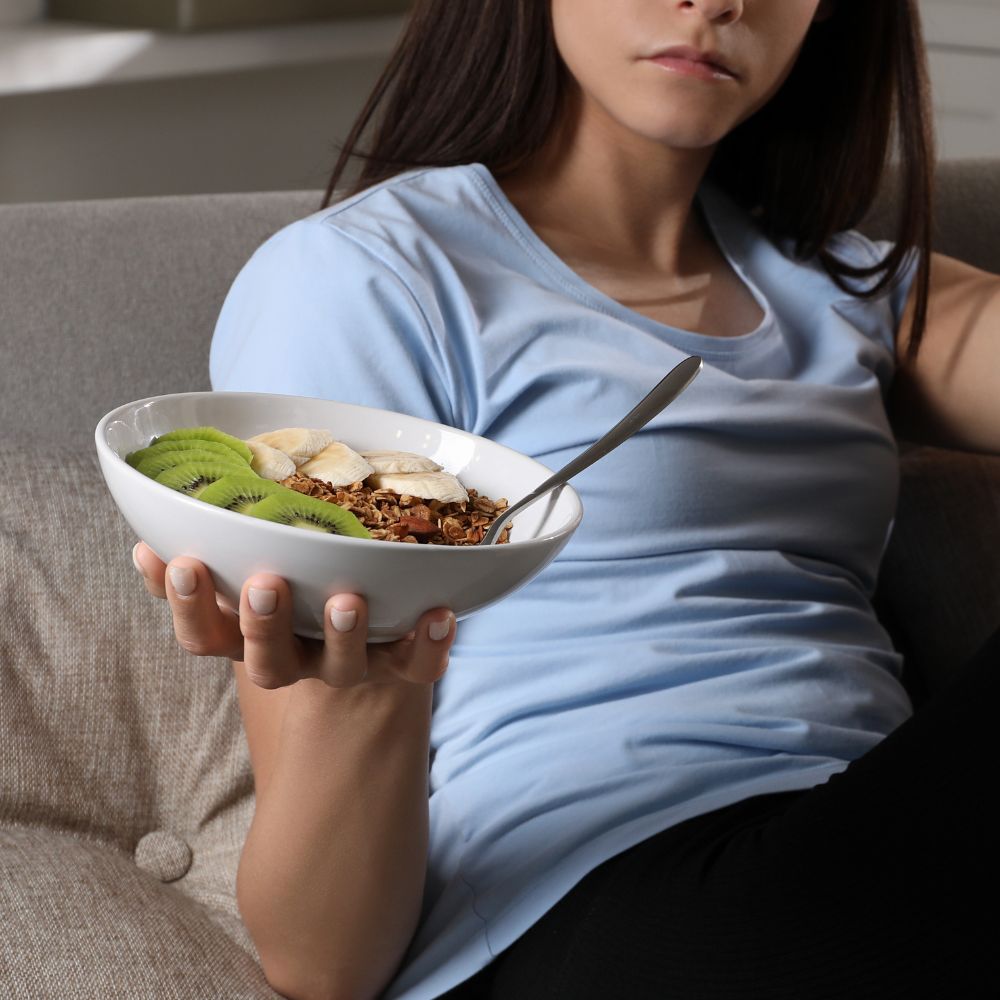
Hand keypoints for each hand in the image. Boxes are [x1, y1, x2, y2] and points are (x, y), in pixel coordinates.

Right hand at [131, 541, 455, 690]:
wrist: (360, 643)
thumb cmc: (290, 598)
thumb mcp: (242, 580)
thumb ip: (203, 559)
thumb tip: (149, 539)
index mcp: (248, 641)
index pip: (204, 638)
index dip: (188, 606)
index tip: (183, 562)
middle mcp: (296, 662)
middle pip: (270, 664)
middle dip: (265, 626)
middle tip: (266, 584)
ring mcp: (350, 666)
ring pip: (343, 666)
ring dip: (343, 635)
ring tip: (347, 599)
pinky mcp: (401, 664)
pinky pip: (418, 666)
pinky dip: (430, 644)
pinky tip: (442, 612)